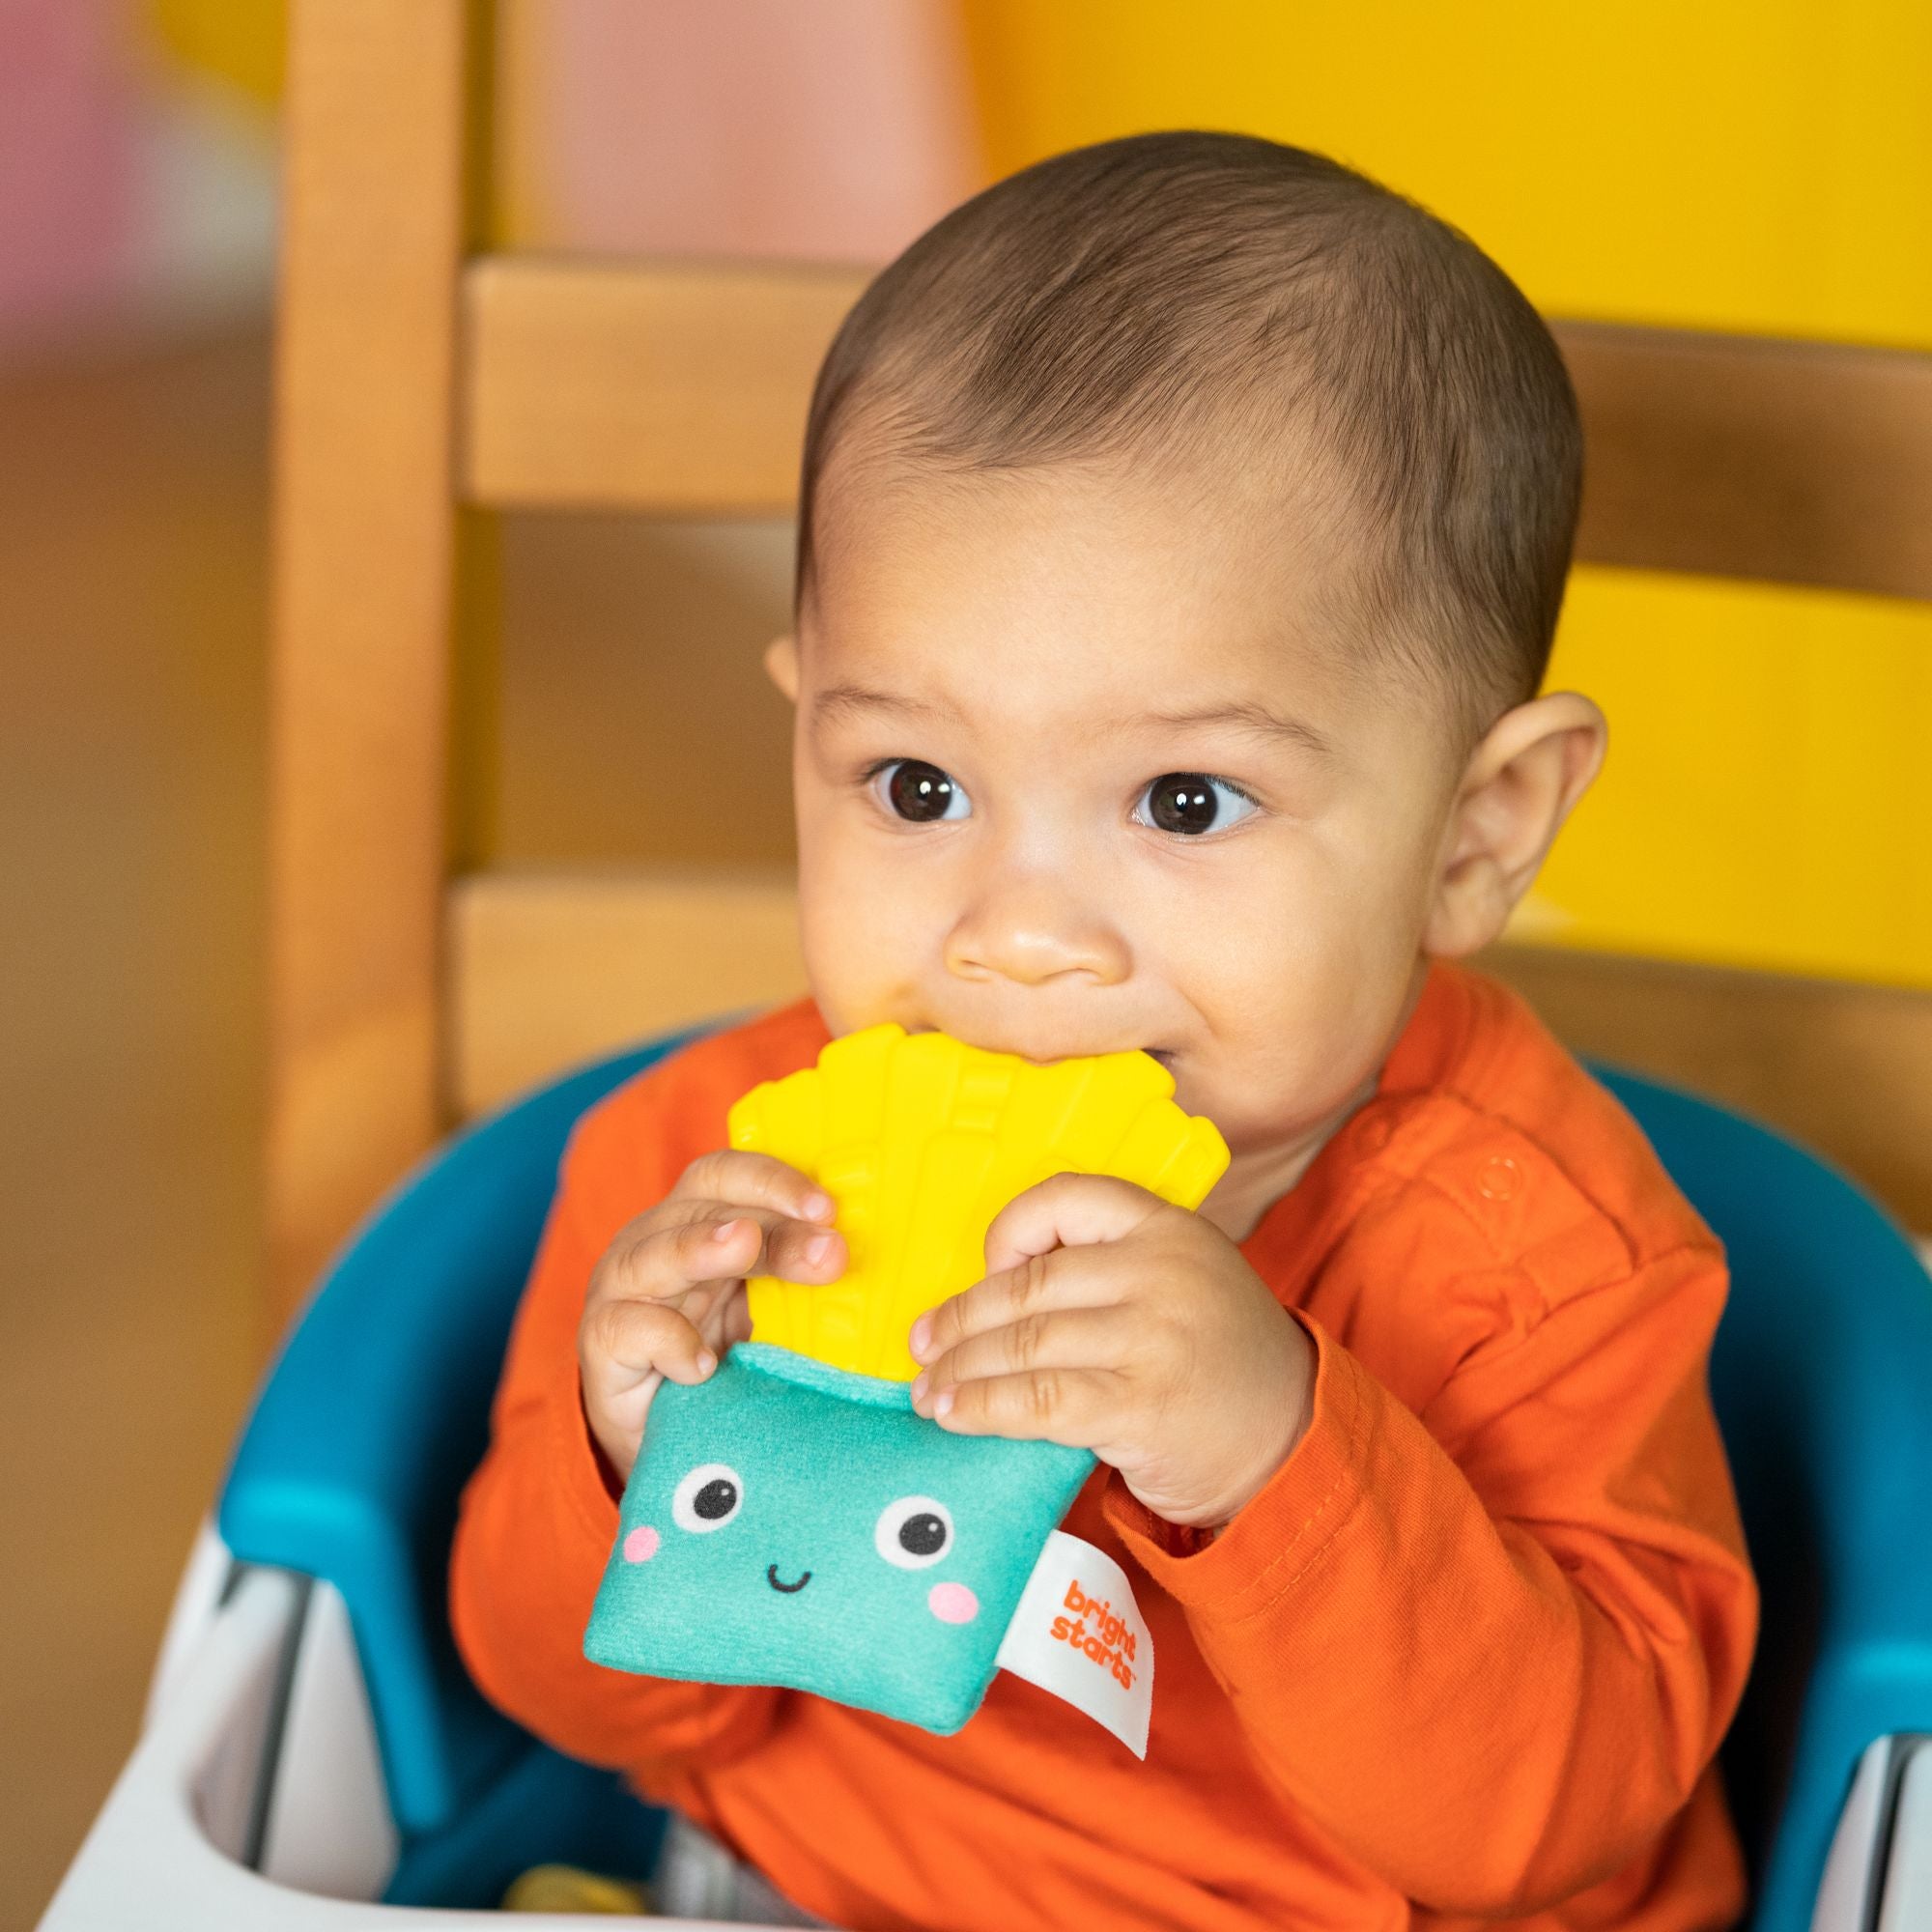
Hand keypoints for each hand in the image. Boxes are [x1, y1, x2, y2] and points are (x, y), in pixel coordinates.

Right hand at [578, 1150, 845, 1481]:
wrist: (663, 1434)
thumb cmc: (725, 1354)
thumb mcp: (769, 1310)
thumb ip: (802, 1277)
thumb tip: (863, 1260)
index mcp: (700, 1219)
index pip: (732, 1175)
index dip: (777, 1180)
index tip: (830, 1208)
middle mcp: (656, 1239)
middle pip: (704, 1203)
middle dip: (767, 1214)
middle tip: (822, 1243)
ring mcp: (622, 1287)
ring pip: (656, 1252)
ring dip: (702, 1247)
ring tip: (744, 1244)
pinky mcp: (602, 1339)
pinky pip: (629, 1326)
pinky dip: (668, 1340)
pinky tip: (702, 1365)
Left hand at [907, 1173, 1313, 1527]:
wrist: (1289, 1437)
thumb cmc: (1216, 1359)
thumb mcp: (1180, 1281)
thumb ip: (1107, 1269)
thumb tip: (990, 1295)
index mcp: (1165, 1227)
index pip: (1064, 1198)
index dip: (1008, 1233)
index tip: (982, 1274)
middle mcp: (1160, 1271)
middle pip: (1028, 1284)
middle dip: (960, 1319)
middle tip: (921, 1344)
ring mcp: (1152, 1337)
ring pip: (1024, 1343)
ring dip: (959, 1370)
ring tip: (928, 1390)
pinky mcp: (1140, 1404)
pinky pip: (1038, 1400)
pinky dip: (983, 1409)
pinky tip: (954, 1417)